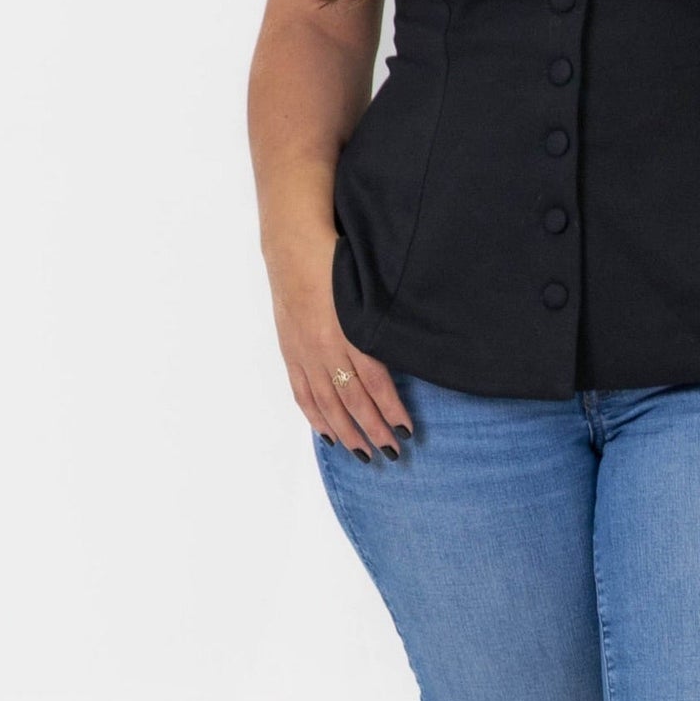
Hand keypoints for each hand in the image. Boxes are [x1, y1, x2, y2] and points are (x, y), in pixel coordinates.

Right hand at [273, 275, 411, 458]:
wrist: (294, 247)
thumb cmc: (340, 262)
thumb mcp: (368, 291)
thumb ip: (381, 324)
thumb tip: (407, 352)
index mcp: (351, 332)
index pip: (376, 382)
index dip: (391, 409)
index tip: (409, 430)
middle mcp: (326, 348)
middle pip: (352, 399)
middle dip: (373, 429)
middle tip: (391, 452)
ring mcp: (305, 352)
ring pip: (328, 402)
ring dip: (348, 431)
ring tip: (364, 453)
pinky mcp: (291, 352)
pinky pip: (303, 392)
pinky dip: (316, 416)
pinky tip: (329, 434)